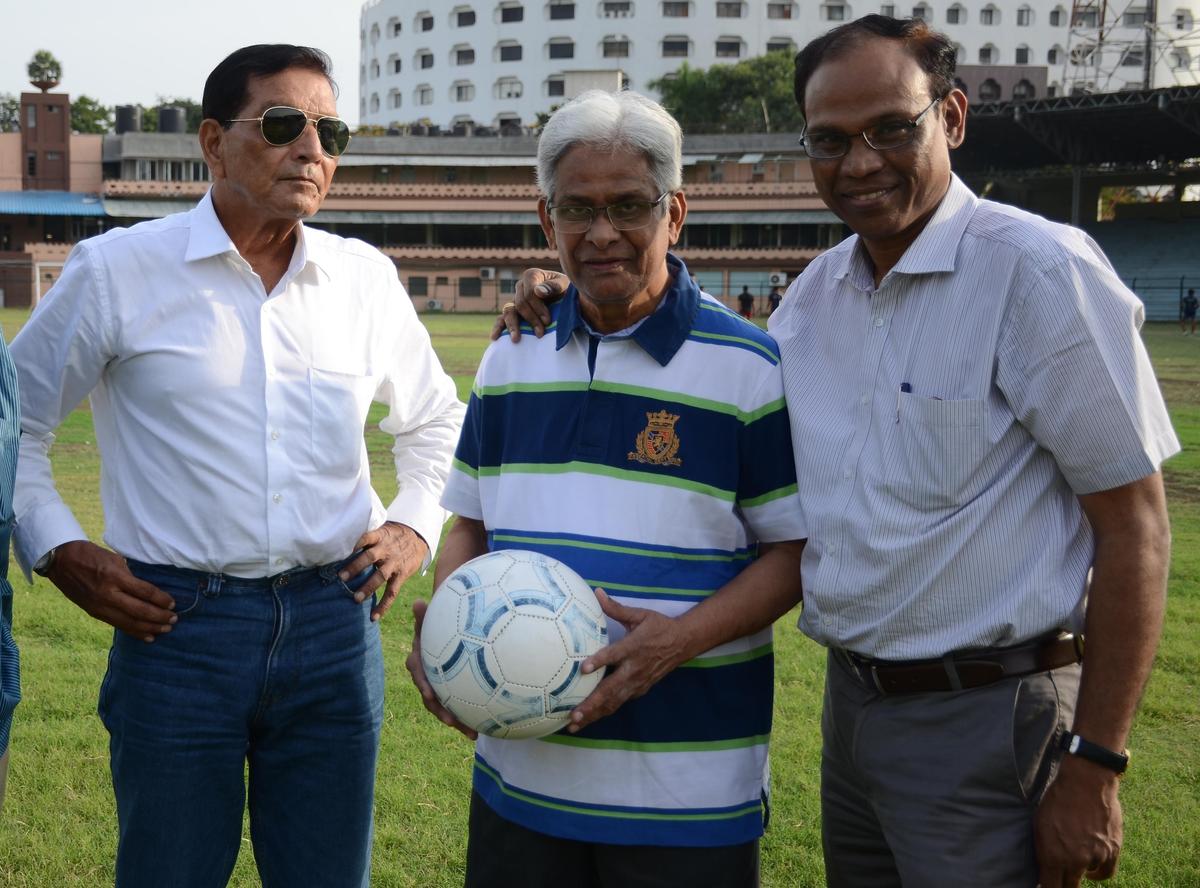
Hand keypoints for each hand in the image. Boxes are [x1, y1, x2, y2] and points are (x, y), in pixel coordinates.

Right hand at [47, 540, 176, 642]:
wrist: (61, 561)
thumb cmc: (91, 555)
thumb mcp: (115, 559)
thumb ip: (130, 575)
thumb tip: (150, 590)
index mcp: (114, 577)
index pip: (144, 592)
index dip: (161, 599)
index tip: (173, 604)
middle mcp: (107, 594)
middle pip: (139, 611)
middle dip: (159, 617)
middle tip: (174, 619)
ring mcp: (99, 606)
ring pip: (129, 622)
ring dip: (150, 627)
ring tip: (166, 629)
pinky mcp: (94, 613)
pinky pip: (118, 625)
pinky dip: (134, 632)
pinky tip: (148, 636)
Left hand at [339, 521, 428, 621]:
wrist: (417, 537)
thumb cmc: (392, 534)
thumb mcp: (382, 529)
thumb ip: (366, 535)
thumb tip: (340, 539)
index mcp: (380, 536)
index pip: (366, 537)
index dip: (355, 542)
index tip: (341, 550)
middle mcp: (386, 550)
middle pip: (370, 557)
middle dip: (356, 567)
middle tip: (342, 577)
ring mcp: (394, 563)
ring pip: (381, 576)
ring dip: (368, 587)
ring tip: (356, 598)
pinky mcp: (401, 575)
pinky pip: (392, 592)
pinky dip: (383, 605)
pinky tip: (374, 616)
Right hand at [404, 599, 478, 739]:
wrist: (445, 629)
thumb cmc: (440, 621)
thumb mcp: (433, 617)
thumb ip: (425, 614)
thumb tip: (417, 602)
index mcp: (420, 661)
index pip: (419, 674)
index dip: (423, 685)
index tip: (430, 694)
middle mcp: (427, 678)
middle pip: (431, 699)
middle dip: (441, 712)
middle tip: (452, 721)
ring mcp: (439, 687)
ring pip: (445, 708)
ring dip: (457, 721)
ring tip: (473, 734)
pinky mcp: (452, 692)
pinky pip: (458, 706)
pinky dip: (469, 717)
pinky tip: (485, 727)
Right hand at [489, 269, 568, 341]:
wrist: (568, 300)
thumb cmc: (567, 291)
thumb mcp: (566, 285)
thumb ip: (554, 286)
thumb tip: (538, 292)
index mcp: (532, 276)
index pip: (529, 292)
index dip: (537, 307)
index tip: (547, 321)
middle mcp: (521, 287)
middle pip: (520, 303)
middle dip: (531, 319)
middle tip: (541, 333)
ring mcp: (516, 300)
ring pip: (508, 311)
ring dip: (513, 325)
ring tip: (516, 339)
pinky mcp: (514, 312)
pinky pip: (502, 318)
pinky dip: (498, 327)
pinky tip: (495, 337)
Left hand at [567, 589, 689, 732]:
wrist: (683, 643)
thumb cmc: (658, 627)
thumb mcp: (640, 615)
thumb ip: (616, 608)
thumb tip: (597, 592)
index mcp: (634, 647)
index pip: (614, 655)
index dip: (599, 662)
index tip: (582, 669)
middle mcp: (634, 668)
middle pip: (611, 689)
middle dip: (592, 703)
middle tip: (573, 714)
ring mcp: (637, 682)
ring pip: (613, 702)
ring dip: (594, 714)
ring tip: (574, 724)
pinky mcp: (639, 690)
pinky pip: (619, 703)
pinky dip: (603, 712)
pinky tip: (588, 720)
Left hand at [1034, 755, 1123, 886]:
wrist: (1085, 781)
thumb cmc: (1057, 800)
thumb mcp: (1039, 825)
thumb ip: (1041, 851)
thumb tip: (1042, 870)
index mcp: (1053, 856)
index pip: (1050, 887)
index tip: (1046, 885)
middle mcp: (1075, 861)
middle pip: (1068, 887)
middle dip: (1062, 885)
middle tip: (1058, 879)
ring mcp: (1096, 857)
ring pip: (1086, 877)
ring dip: (1079, 873)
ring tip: (1073, 861)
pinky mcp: (1113, 850)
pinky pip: (1106, 872)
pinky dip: (1097, 872)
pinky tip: (1090, 867)